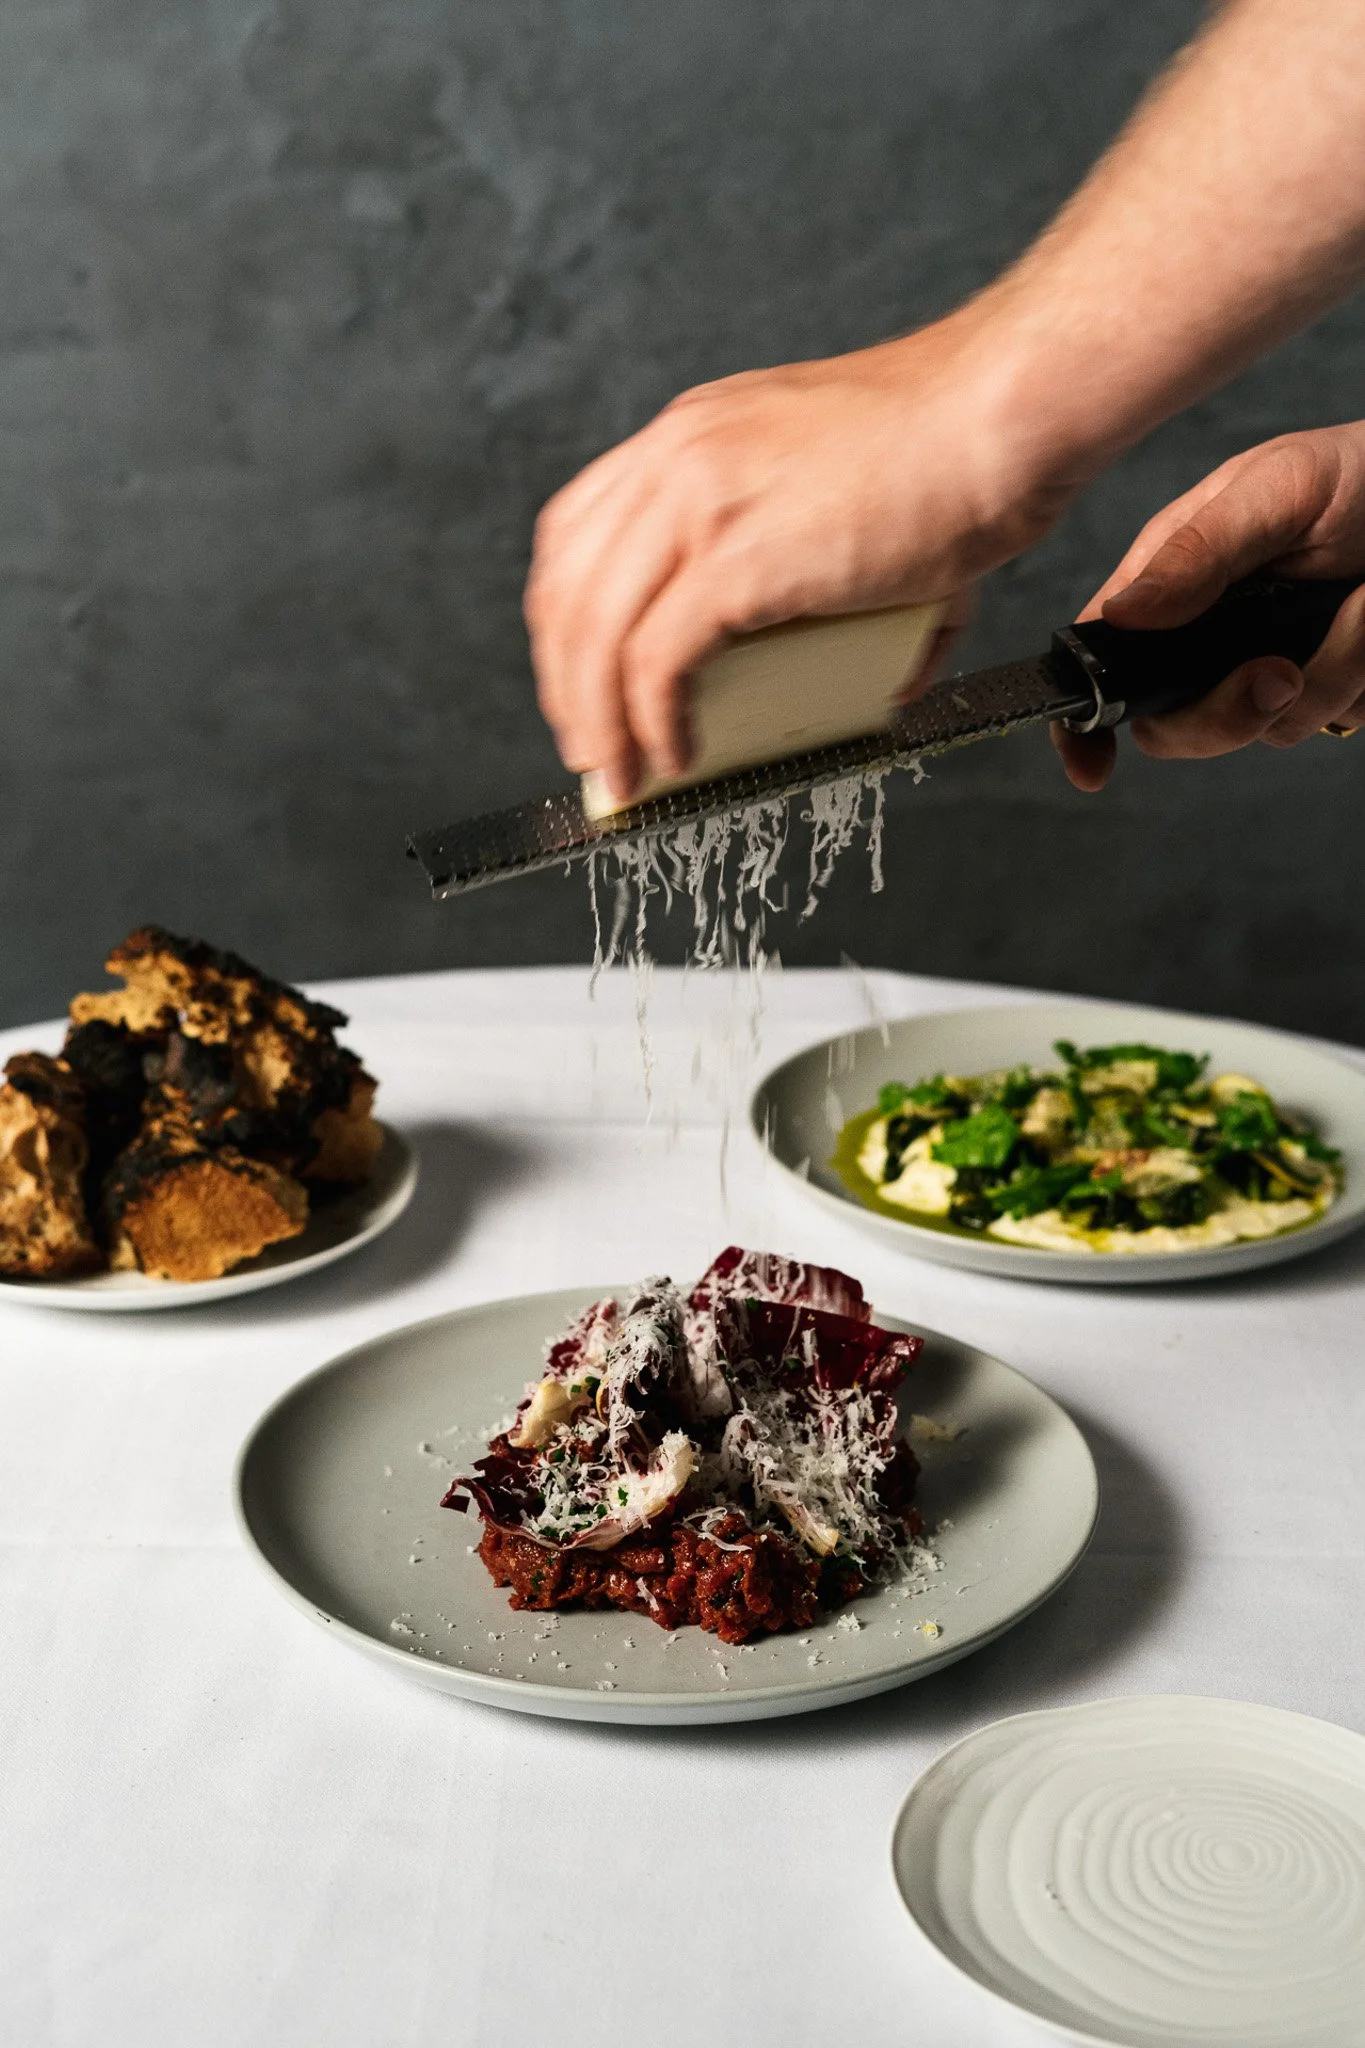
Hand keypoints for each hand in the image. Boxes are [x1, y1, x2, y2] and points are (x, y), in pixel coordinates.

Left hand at [525, 306, 1081, 803]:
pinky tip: (673, 757)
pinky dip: (651, 722)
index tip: (583, 682)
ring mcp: (700, 502)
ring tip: (620, 776)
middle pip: (566, 586)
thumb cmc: (956, 455)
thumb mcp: (855, 499)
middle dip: (563, 682)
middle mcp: (679, 458)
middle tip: (590, 748)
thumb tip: (887, 679)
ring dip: (597, 720)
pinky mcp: (738, 557)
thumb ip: (843, 584)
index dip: (566, 620)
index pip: (579, 532)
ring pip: (596, 632)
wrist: (1001, 418)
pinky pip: (656, 661)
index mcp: (695, 436)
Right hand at [1053, 425, 1364, 790]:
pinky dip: (1361, 680)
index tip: (1094, 767)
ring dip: (1330, 675)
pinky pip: (1334, 719)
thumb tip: (1124, 614)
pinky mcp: (1325, 685)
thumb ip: (1201, 550)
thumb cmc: (1358, 471)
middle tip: (1283, 672)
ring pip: (1269, 729)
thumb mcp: (1276, 488)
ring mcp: (1265, 666)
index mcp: (1170, 582)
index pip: (1101, 662)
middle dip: (1228, 716)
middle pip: (1175, 727)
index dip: (1083, 723)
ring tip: (1364, 605)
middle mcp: (1207, 636)